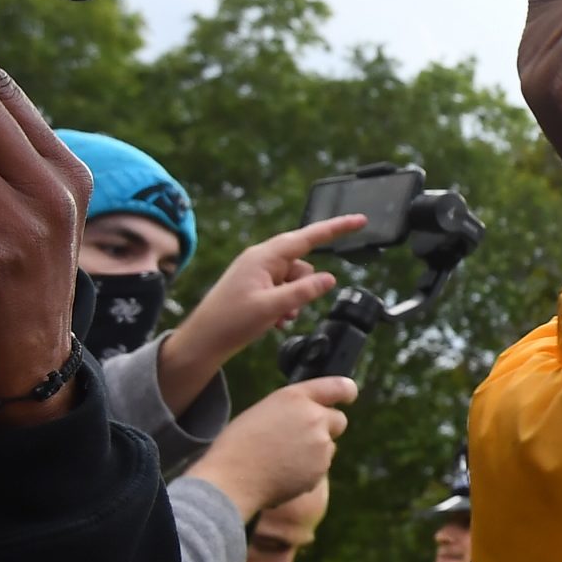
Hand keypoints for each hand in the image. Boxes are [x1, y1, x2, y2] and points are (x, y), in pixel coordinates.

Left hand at [154, 214, 367, 410]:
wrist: (203, 341)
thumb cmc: (231, 322)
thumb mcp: (273, 307)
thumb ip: (304, 291)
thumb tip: (330, 278)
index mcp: (265, 256)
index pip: (309, 237)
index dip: (337, 228)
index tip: (359, 221)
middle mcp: (261, 259)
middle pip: (302, 264)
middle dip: (305, 286)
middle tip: (289, 309)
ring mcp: (257, 272)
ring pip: (294, 279)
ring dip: (295, 300)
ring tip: (279, 319)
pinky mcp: (255, 285)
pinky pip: (283, 289)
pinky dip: (285, 304)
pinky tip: (274, 321)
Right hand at [183, 378, 354, 517]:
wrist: (232, 478)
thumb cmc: (238, 444)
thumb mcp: (264, 411)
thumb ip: (293, 409)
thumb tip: (308, 415)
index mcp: (295, 397)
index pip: (338, 387)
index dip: (346, 391)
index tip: (349, 396)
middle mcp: (314, 417)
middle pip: (339, 420)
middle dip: (326, 427)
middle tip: (301, 438)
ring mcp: (320, 444)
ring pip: (329, 446)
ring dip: (315, 451)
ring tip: (283, 458)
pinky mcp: (321, 468)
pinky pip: (321, 467)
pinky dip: (308, 470)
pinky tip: (284, 472)